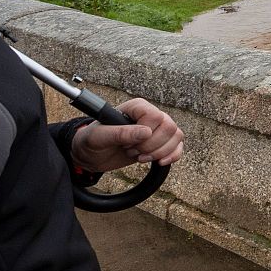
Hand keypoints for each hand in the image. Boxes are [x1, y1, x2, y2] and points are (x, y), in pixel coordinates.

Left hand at [70, 98, 184, 172]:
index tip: (127, 143)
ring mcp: (157, 129)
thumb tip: (145, 133)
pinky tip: (159, 163)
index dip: (145, 133)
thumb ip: (121, 133)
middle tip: (132, 151)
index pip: (156, 116)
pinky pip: (178, 146)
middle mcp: (150, 115)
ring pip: (176, 136)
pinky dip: (173, 156)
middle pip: (169, 127)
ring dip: (159, 152)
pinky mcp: (161, 143)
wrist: (92, 155)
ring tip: (140, 157)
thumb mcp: (99, 137)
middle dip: (151, 146)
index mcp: (137, 107)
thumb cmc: (92, 140)